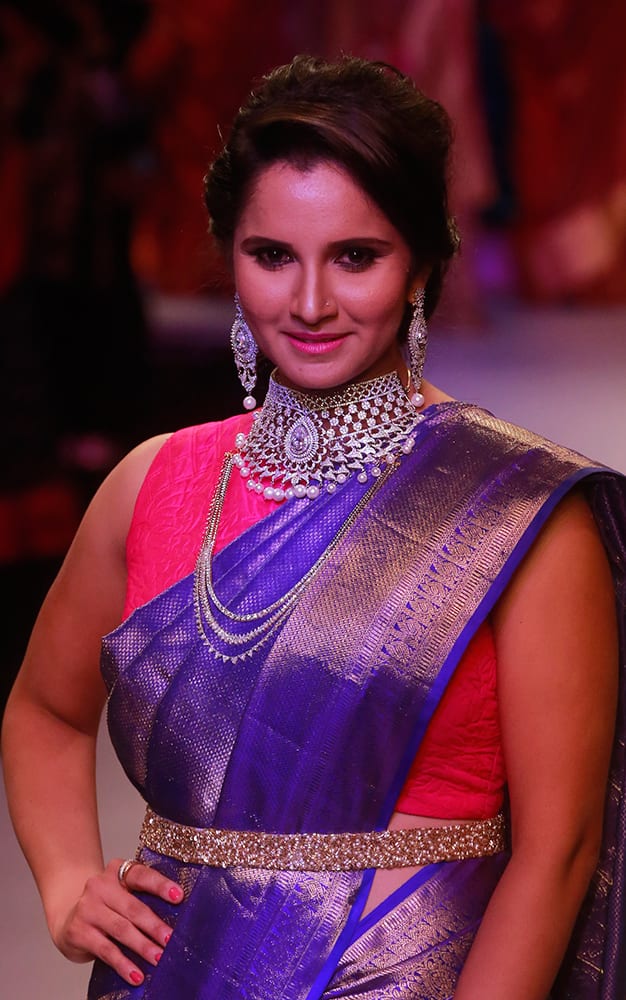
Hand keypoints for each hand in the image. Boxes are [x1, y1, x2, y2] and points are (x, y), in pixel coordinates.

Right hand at [51, 858, 183, 987]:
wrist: (68, 917)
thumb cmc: (106, 906)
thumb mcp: (121, 894)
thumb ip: (142, 899)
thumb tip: (175, 922)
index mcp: (116, 871)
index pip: (141, 875)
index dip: (160, 886)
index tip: (179, 897)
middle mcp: (100, 886)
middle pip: (133, 907)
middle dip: (155, 926)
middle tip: (171, 940)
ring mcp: (87, 908)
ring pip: (121, 930)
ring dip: (142, 947)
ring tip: (158, 958)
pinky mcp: (78, 932)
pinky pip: (106, 950)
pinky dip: (123, 964)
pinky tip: (136, 974)